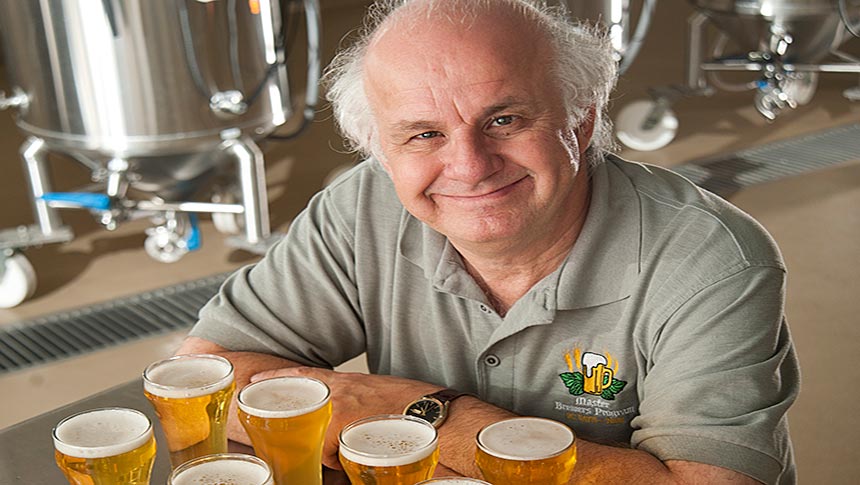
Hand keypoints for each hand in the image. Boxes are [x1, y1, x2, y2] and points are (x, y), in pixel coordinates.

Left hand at [251, 366, 442, 469]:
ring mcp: (340, 412)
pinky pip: (329, 452)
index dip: (278, 377)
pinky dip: (335, 459)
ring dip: (319, 446)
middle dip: (282, 414)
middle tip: (260, 410)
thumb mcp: (375, 388)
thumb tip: (340, 409)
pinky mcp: (346, 432)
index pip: (303, 375)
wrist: (431, 411)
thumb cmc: (409, 402)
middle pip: (299, 405)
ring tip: (332, 447)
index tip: (255, 380)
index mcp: (346, 381)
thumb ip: (352, 394)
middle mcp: (339, 393)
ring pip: (314, 433)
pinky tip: (347, 458)